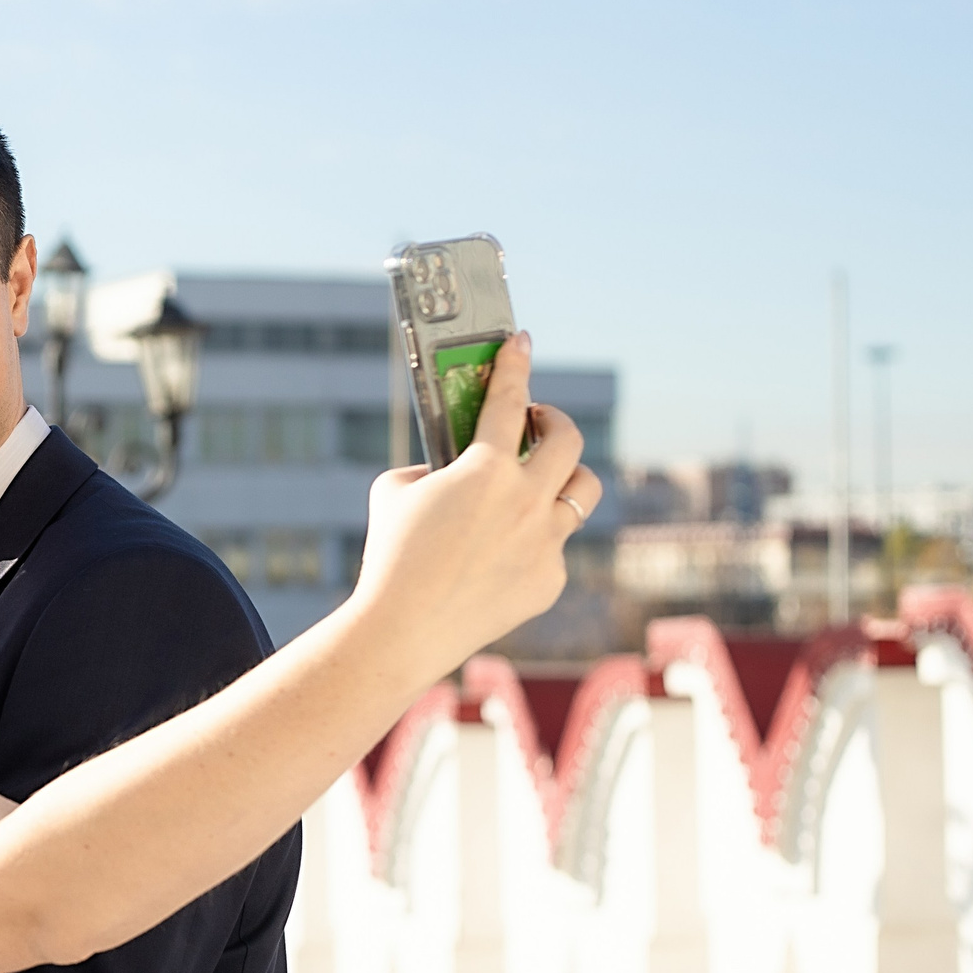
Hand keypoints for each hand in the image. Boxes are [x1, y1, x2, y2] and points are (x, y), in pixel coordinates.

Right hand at [352, 333, 603, 679]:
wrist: (402, 630)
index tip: (521, 342)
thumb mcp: (394, 493)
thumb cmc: (389, 556)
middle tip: (536, 423)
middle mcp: (526, 500)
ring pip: (583, 492)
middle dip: (554, 421)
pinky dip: (532, 541)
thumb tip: (450, 470)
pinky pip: (553, 546)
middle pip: (569, 440)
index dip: (516, 364)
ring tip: (537, 484)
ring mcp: (545, 542)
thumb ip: (430, 469)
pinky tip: (500, 556)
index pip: (509, 399)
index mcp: (485, 469)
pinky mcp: (550, 579)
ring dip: (564, 478)